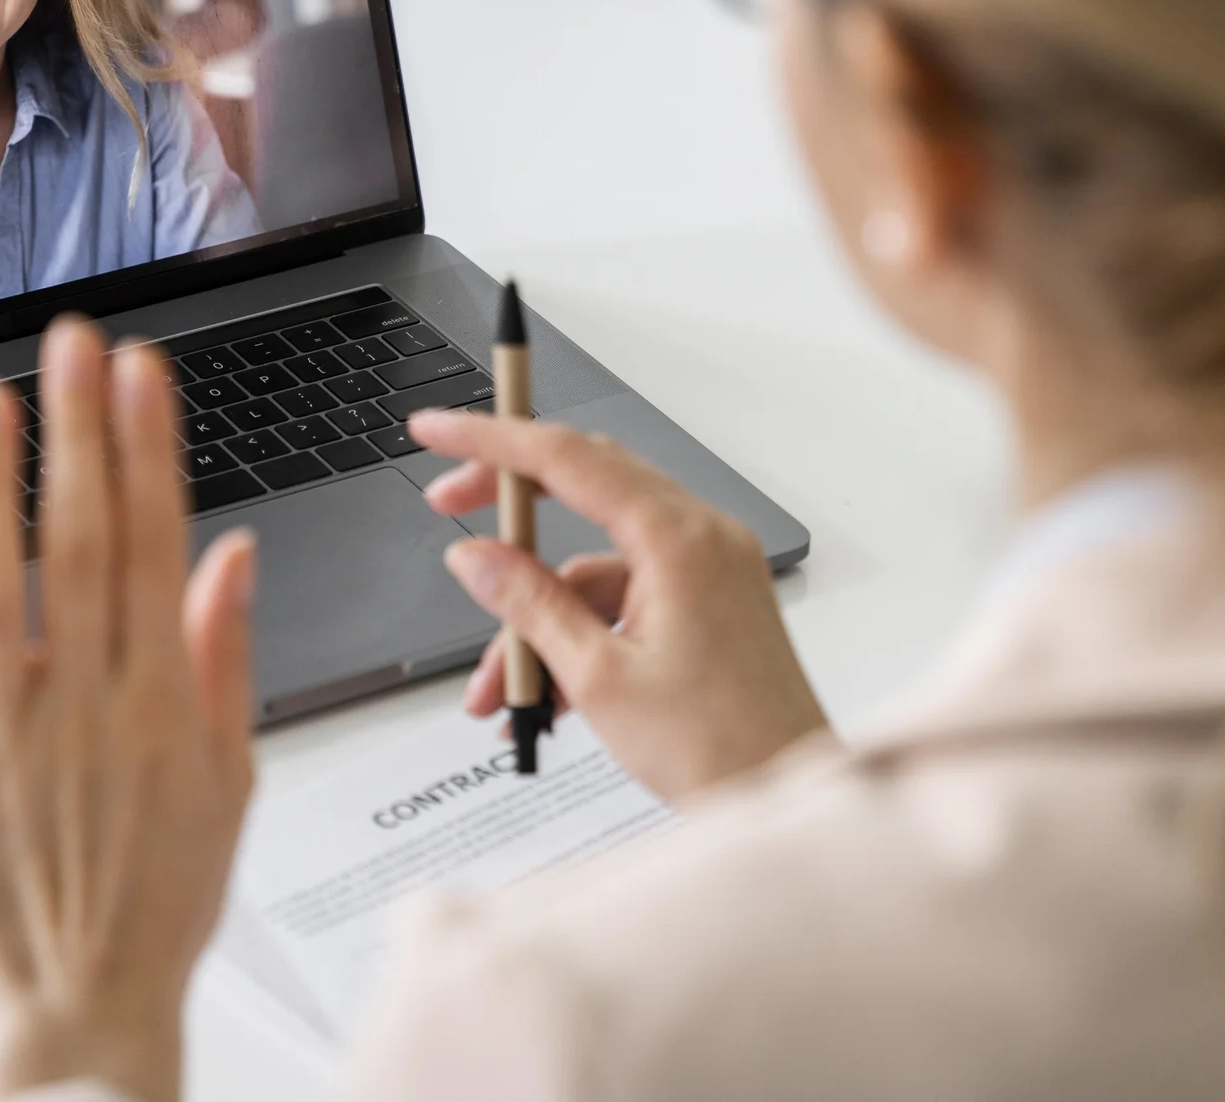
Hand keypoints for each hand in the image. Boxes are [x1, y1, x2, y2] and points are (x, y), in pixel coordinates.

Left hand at [0, 320, 258, 1101]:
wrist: (76, 1008)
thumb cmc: (156, 899)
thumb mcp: (231, 777)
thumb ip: (225, 656)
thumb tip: (232, 554)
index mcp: (161, 699)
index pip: (160, 542)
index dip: (152, 447)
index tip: (144, 371)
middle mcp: (83, 700)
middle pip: (85, 537)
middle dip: (81, 428)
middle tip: (74, 342)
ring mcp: (3, 728)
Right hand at [410, 409, 827, 805]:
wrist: (786, 793)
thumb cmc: (722, 747)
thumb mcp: (599, 676)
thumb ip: (529, 604)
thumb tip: (476, 557)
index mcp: (679, 539)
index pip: (567, 458)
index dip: (492, 438)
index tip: (439, 430)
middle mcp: (701, 538)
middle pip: (582, 488)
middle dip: (509, 514)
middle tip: (449, 510)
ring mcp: (708, 568)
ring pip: (594, 561)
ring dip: (540, 614)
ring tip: (503, 686)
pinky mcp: (707, 601)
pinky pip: (623, 594)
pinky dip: (579, 631)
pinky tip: (548, 692)